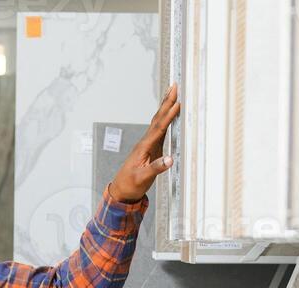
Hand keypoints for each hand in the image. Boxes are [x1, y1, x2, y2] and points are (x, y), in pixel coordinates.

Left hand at [108, 82, 180, 203]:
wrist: (122, 190)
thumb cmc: (130, 184)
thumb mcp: (142, 178)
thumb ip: (156, 168)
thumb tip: (169, 160)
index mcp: (144, 147)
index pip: (158, 128)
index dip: (168, 116)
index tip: (177, 104)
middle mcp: (145, 142)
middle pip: (158, 118)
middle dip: (166, 102)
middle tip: (174, 86)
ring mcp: (148, 144)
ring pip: (158, 121)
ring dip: (166, 107)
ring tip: (172, 93)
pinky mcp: (151, 149)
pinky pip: (160, 130)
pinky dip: (166, 119)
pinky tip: (170, 114)